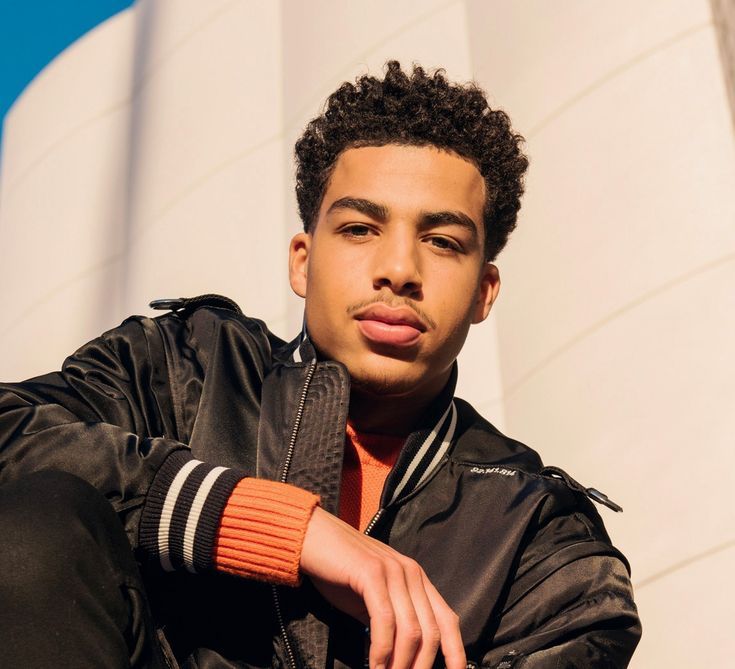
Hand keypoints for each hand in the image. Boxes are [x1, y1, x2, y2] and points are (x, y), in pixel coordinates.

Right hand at [300, 506, 465, 668]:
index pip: (448, 621)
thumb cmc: (338, 571)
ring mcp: (393, 571)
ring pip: (411, 630)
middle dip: (420, 667)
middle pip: (431, 632)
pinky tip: (373, 665)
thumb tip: (399, 661)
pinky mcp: (372, 573)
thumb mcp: (372, 600)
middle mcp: (411, 573)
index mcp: (417, 579)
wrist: (312, 538)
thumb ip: (390, 623)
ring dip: (400, 664)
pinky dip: (381, 649)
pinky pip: (385, 619)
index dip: (455, 654)